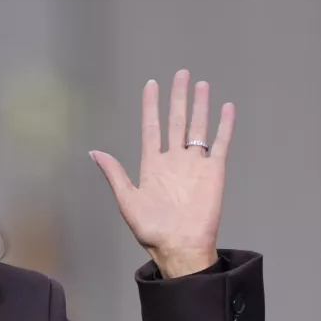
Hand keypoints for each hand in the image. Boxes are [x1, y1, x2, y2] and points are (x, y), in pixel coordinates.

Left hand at [90, 69, 233, 277]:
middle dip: (178, 97)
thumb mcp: (127, 200)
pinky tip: (226, 108)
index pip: (151, 127)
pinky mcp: (214, 172)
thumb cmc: (152, 229)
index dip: (151, 106)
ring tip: (200, 84)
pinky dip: (224, 126)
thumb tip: (94, 152)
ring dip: (200, 106)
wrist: (180, 247)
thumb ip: (114, 174)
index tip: (151, 84)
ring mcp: (194, 164)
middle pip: (176, 121)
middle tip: (181, 74)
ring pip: (198, 127)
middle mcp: (174, 160)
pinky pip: (220, 144)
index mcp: (152, 165)